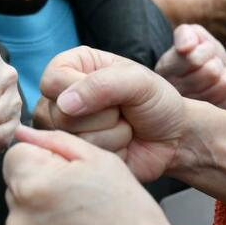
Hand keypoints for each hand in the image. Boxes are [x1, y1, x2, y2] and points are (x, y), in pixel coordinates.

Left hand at [4, 126, 219, 224]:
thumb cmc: (131, 216)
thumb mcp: (100, 161)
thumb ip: (55, 140)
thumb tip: (25, 133)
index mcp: (32, 186)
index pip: (15, 156)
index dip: (43, 158)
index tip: (67, 172)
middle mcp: (18, 222)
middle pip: (18, 189)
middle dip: (42, 188)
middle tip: (82, 201)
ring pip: (25, 221)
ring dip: (45, 220)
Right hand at [39, 46, 187, 181]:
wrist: (173, 136)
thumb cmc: (156, 101)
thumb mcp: (138, 81)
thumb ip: (102, 85)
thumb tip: (64, 104)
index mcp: (72, 67)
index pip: (52, 81)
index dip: (78, 90)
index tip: (110, 94)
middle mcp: (62, 98)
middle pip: (60, 114)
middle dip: (103, 116)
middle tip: (122, 111)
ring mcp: (67, 129)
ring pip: (73, 138)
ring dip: (111, 134)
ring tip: (124, 126)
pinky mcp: (78, 153)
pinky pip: (86, 156)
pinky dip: (113, 151)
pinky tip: (121, 144)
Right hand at [156, 24, 225, 110]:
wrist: (205, 75)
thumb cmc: (196, 53)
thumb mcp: (189, 36)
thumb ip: (186, 34)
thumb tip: (187, 47)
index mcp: (165, 70)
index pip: (194, 59)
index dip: (206, 51)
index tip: (200, 51)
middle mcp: (174, 95)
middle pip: (212, 71)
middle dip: (216, 62)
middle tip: (210, 64)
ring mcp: (193, 111)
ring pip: (224, 84)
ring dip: (225, 74)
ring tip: (215, 76)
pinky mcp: (212, 117)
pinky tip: (219, 89)